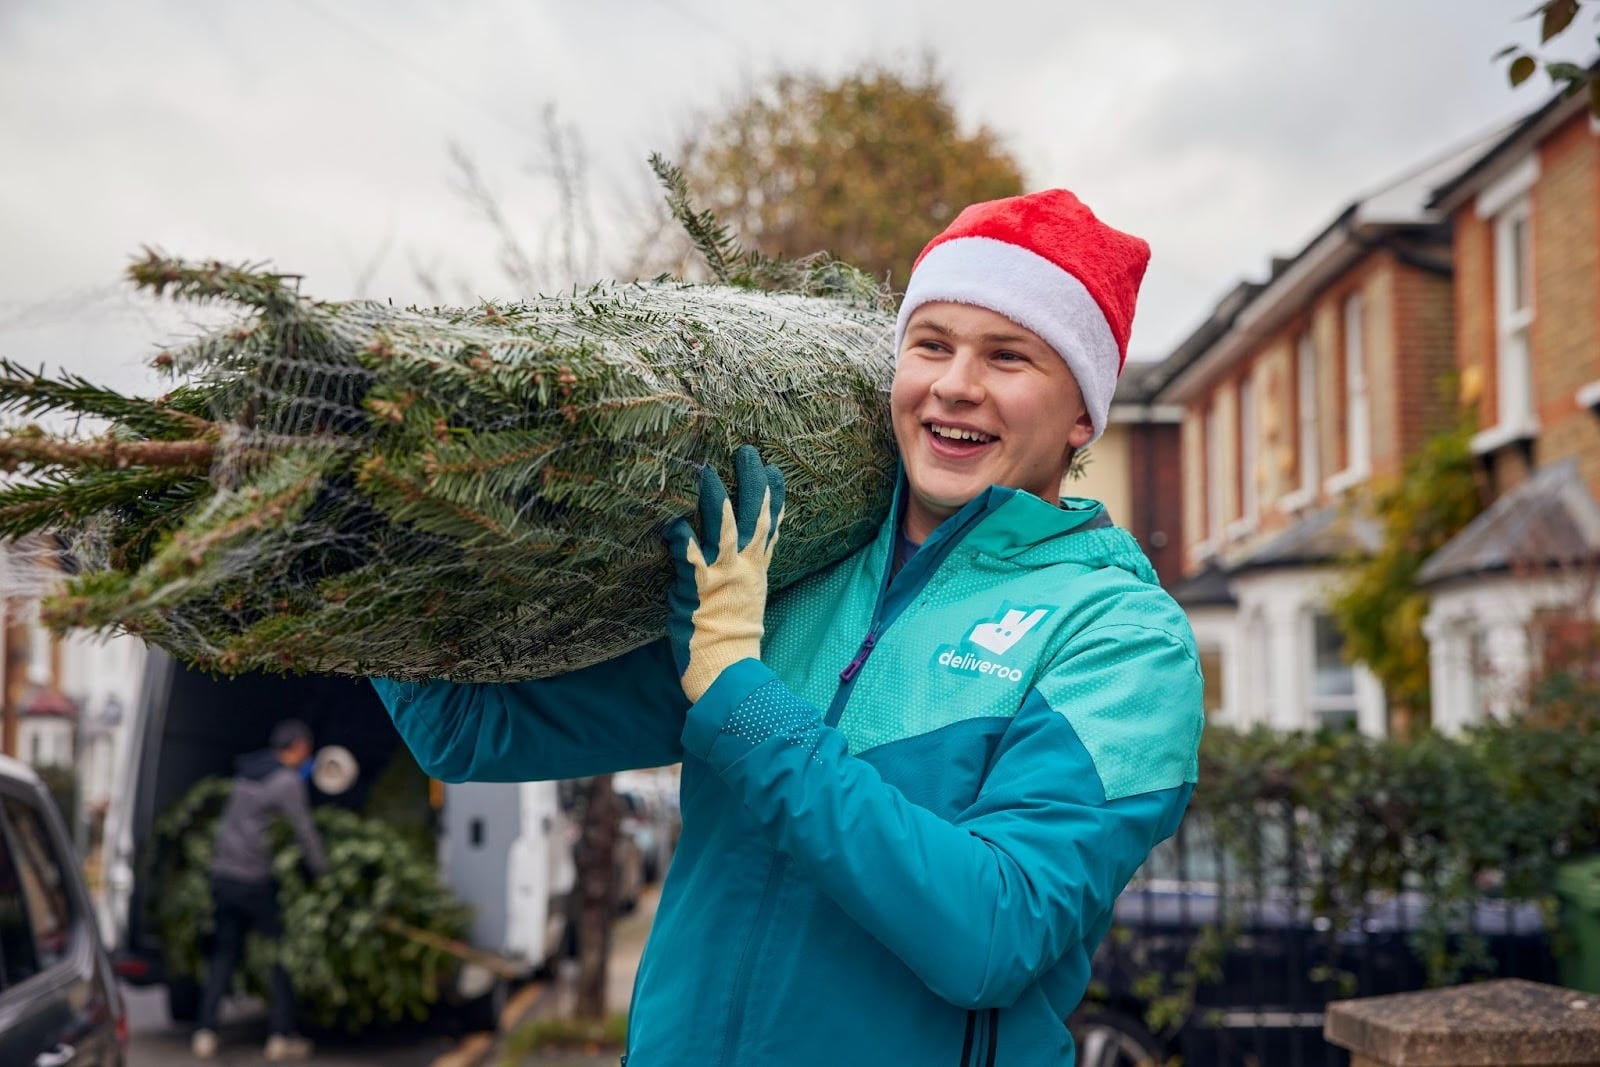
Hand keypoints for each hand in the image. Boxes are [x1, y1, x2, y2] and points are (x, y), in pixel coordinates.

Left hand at [664, 445, 784, 701]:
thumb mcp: (749, 596)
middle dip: (752, 481)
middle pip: (754, 515)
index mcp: (756, 568)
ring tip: (708, 472)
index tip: (775, 469)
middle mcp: (742, 566)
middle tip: (747, 452)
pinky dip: (679, 536)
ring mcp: (720, 575)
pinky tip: (671, 522)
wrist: (726, 667)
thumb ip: (746, 568)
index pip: (771, 524)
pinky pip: (687, 555)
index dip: (775, 496)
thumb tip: (743, 550)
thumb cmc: (732, 635)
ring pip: (724, 528)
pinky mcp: (695, 588)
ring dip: (716, 499)